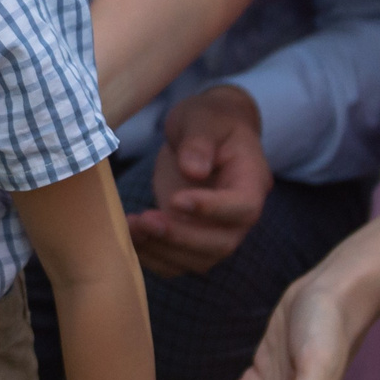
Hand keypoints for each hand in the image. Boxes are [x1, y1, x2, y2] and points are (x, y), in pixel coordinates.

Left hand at [128, 86, 271, 277]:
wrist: (203, 132)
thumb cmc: (208, 120)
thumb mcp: (203, 118)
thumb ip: (199, 141)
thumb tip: (193, 171)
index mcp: (251, 182)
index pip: (243, 207)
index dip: (212, 210)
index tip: (176, 200)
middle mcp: (237, 215)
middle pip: (221, 243)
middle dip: (181, 237)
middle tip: (145, 219)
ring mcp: (215, 230)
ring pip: (197, 259)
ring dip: (162, 249)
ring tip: (130, 226)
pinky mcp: (190, 236)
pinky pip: (176, 261)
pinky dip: (152, 256)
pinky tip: (128, 235)